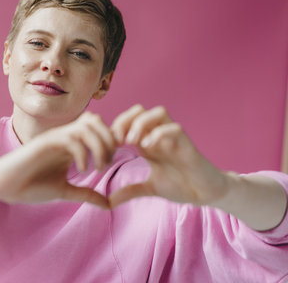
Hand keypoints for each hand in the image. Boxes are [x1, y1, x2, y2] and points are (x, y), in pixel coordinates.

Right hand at [0, 112, 115, 208]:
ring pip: (86, 126)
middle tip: (106, 164)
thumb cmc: (31, 186)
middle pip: (96, 120)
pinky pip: (71, 139)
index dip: (110, 140)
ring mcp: (54, 138)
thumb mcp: (65, 191)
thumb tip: (109, 204)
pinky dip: (83, 154)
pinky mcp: (45, 143)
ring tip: (97, 168)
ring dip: (98, 145)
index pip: (98, 127)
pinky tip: (81, 170)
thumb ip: (86, 194)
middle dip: (108, 140)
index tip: (110, 163)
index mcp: (70, 144)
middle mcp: (64, 136)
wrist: (5, 186)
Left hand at [109, 105, 230, 208]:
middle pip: (139, 110)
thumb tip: (107, 202)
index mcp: (147, 142)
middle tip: (117, 141)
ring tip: (131, 141)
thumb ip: (129, 191)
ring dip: (140, 123)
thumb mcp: (148, 188)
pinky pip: (174, 128)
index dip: (114, 128)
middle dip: (124, 121)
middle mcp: (159, 136)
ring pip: (158, 112)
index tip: (107, 146)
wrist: (205, 193)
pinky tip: (148, 147)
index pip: (127, 121)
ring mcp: (173, 138)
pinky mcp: (187, 145)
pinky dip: (158, 134)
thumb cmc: (180, 185)